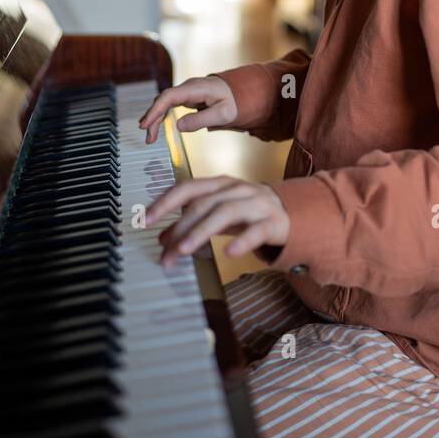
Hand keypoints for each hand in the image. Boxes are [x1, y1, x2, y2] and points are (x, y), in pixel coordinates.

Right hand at [138, 75, 238, 143]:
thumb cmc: (234, 102)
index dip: (155, 110)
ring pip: (164, 102)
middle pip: (163, 100)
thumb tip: (179, 126)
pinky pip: (169, 105)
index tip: (146, 124)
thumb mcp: (223, 114)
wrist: (241, 92)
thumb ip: (201, 120)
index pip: (169, 96)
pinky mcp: (187, 97)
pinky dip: (161, 115)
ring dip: (154, 118)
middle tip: (148, 138)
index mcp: (196, 89)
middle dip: (152, 118)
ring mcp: (186, 91)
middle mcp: (188, 88)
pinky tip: (155, 126)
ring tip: (150, 137)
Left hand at [144, 176, 289, 267]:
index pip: (188, 187)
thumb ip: (192, 223)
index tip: (145, 220)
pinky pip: (257, 230)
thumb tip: (163, 238)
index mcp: (220, 184)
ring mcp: (256, 203)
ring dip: (201, 231)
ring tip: (184, 250)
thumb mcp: (218, 215)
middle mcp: (236, 189)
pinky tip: (228, 253)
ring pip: (226, 212)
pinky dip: (242, 241)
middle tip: (166, 252)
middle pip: (204, 203)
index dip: (165, 202)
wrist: (293, 212)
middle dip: (180, 227)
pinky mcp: (273, 222)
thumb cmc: (249, 212)